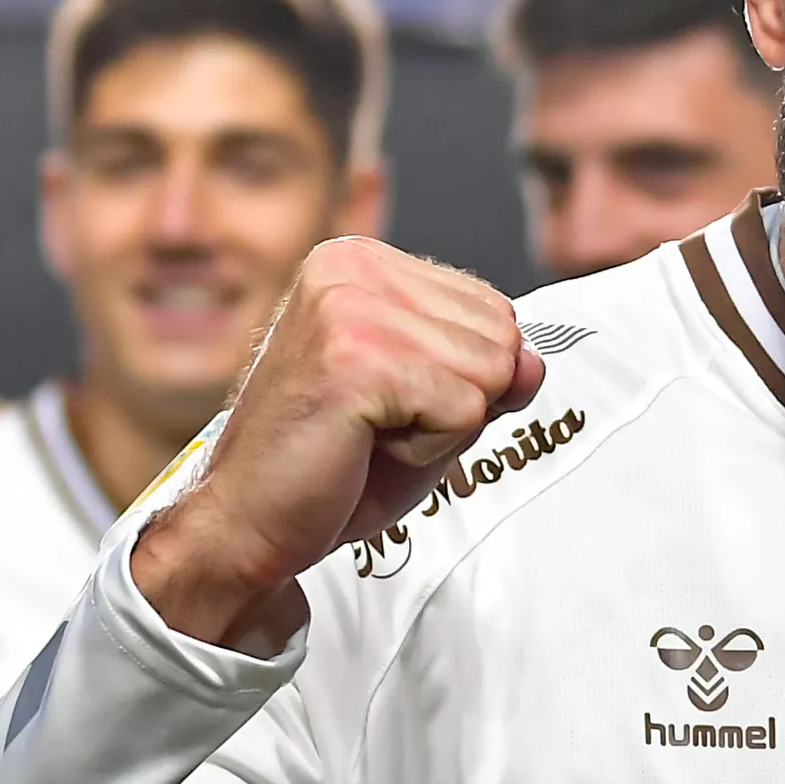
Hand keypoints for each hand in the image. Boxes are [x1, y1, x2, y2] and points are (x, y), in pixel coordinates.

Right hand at [134, 240, 539, 654]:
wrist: (249, 523)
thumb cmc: (331, 466)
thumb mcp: (429, 406)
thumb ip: (487, 373)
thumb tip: (534, 359)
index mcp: (361, 260)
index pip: (493, 309)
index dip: (462, 378)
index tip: (388, 401)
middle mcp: (352, 266)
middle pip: (500, 336)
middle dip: (458, 400)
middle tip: (377, 425)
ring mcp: (350, 308)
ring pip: (490, 373)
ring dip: (443, 427)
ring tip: (369, 434)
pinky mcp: (356, 360)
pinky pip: (465, 410)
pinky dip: (429, 449)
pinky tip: (363, 447)